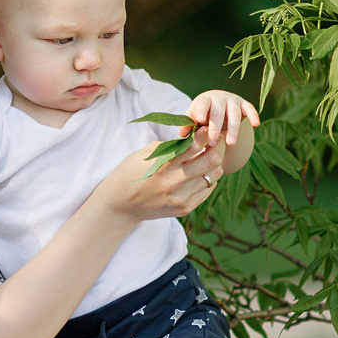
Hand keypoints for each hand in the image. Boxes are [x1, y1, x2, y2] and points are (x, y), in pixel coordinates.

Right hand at [97, 134, 227, 223]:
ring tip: (206, 158)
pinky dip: (207, 179)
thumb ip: (169, 146)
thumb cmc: (129, 174)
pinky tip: (198, 174)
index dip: (205, 133)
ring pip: (214, 176)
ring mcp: (181, 198)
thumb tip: (193, 135)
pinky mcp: (185, 208)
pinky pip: (208, 190)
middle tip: (215, 141)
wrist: (120, 206)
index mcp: (162, 164)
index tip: (206, 128)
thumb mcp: (143, 154)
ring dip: (214, 164)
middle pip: (212, 161)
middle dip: (217, 147)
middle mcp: (173, 182)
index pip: (194, 145)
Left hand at [187, 90, 260, 146]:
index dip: (201, 111)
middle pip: (218, 112)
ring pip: (234, 114)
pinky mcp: (244, 104)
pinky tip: (256, 124)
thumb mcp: (194, 120)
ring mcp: (233, 100)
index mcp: (204, 100)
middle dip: (215, 128)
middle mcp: (219, 98)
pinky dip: (253, 115)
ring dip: (233, 128)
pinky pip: (250, 109)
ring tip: (231, 143)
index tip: (199, 121)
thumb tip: (182, 134)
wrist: (219, 107)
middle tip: (212, 142)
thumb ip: (188, 126)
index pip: (202, 104)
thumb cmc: (204, 116)